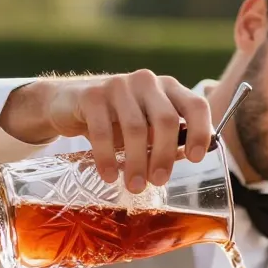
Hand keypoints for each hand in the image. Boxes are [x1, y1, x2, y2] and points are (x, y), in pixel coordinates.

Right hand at [0, 71, 212, 193]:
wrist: (67, 103)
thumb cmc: (114, 120)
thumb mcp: (144, 127)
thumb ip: (164, 139)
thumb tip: (184, 157)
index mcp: (167, 88)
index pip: (195, 106)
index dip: (200, 132)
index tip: (195, 159)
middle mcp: (146, 82)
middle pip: (166, 120)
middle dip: (164, 155)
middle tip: (158, 181)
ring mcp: (119, 85)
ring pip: (136, 128)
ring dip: (136, 162)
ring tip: (134, 186)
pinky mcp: (92, 95)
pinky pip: (103, 131)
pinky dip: (107, 157)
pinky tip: (108, 175)